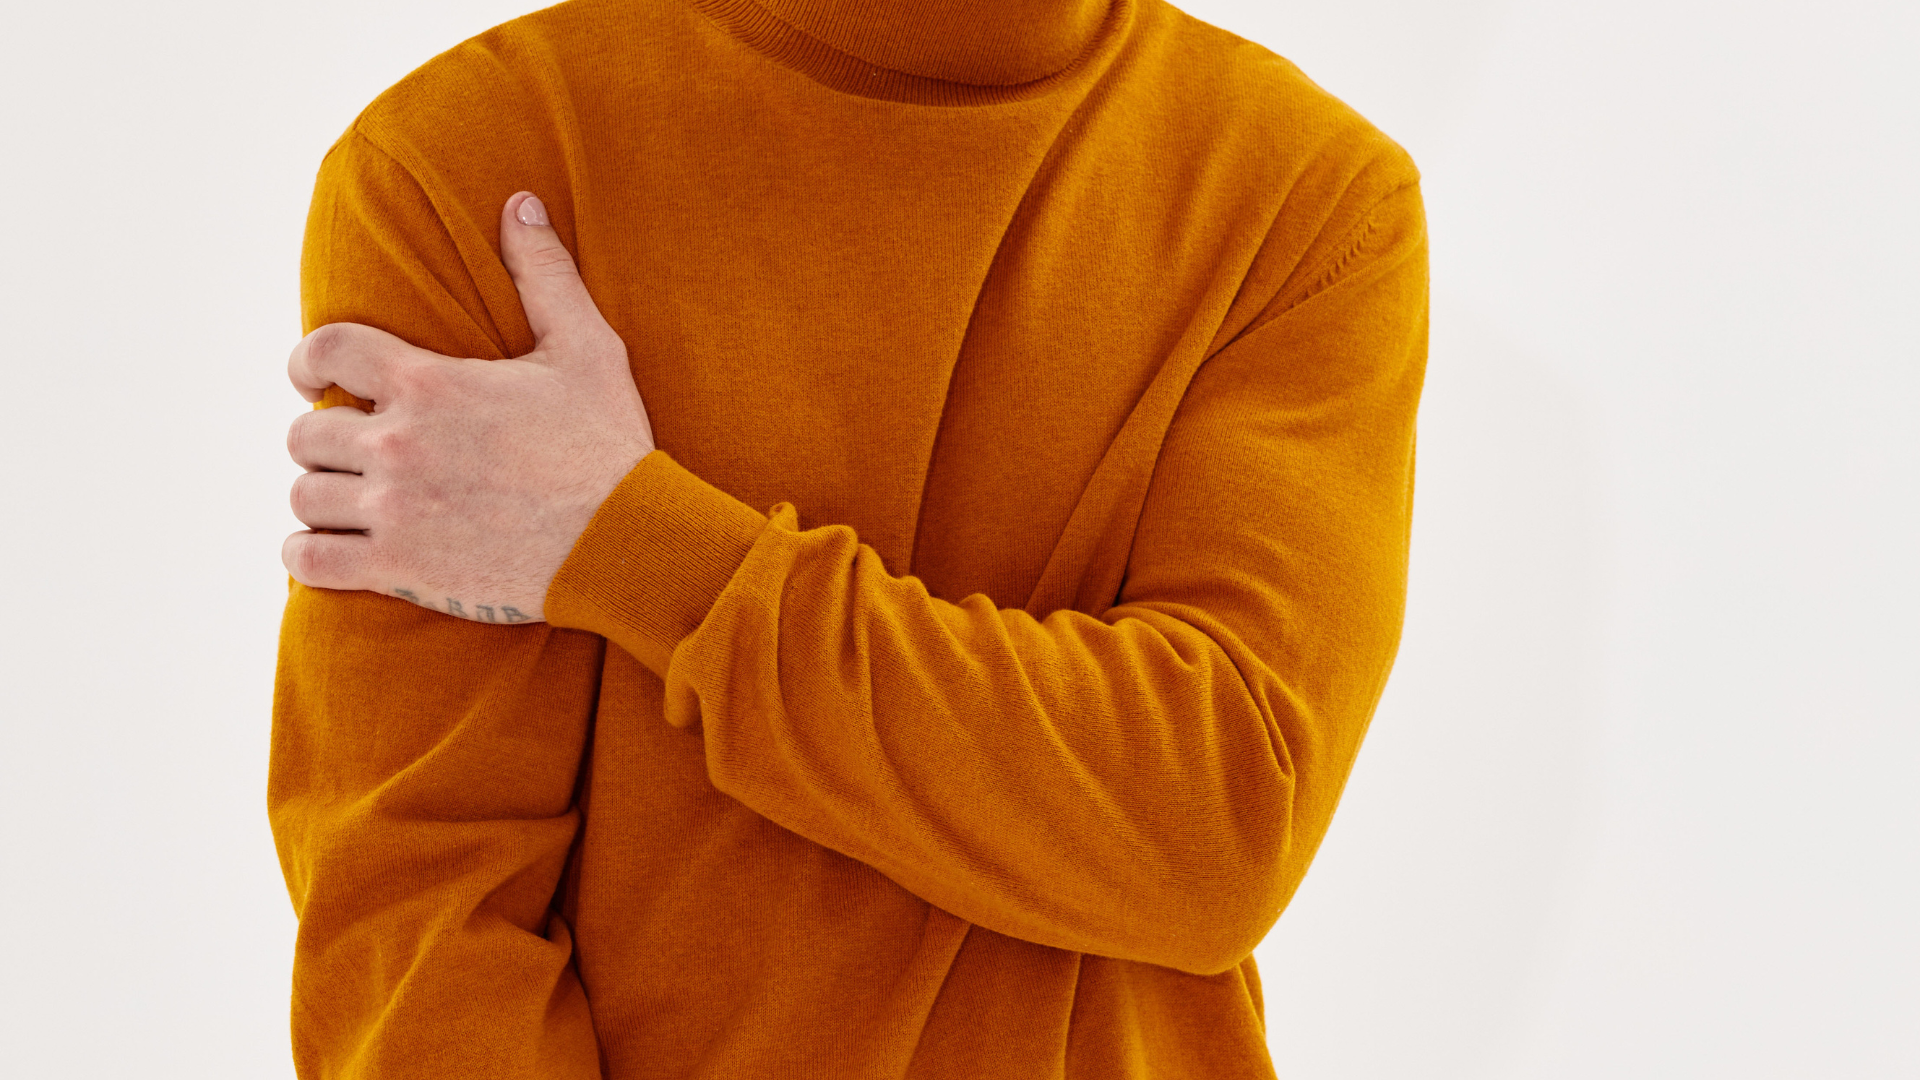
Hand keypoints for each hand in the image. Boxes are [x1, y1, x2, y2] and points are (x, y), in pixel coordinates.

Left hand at [282, 191, 655, 622]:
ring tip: (351, 498)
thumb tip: (520, 203)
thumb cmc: (607, 445)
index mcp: (428, 383)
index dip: (309, 360)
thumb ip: (543, 273)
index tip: (316, 376)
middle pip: (305, 432)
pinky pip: (307, 561)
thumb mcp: (586, 349)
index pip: (325, 350)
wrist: (626, 544)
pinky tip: (333, 549)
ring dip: (322, 495)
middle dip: (326, 436)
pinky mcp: (398, 569)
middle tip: (356, 448)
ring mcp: (394, 509)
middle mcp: (397, 443)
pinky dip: (308, 553)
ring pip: (305, 496)